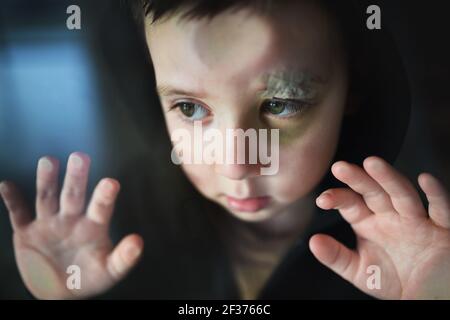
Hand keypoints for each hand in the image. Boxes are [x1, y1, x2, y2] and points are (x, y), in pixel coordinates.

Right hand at [0, 152, 142, 298]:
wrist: (60, 290)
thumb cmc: (89, 278)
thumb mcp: (109, 271)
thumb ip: (123, 258)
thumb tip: (138, 242)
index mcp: (93, 227)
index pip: (100, 209)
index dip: (104, 197)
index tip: (111, 183)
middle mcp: (71, 219)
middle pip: (73, 195)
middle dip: (76, 178)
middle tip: (80, 157)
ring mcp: (49, 224)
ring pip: (47, 198)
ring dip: (47, 180)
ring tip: (48, 161)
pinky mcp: (27, 232)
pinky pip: (18, 213)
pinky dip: (12, 200)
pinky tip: (6, 185)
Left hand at [310, 156, 449, 298]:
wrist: (426, 296)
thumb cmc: (392, 279)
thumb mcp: (359, 271)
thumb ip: (336, 257)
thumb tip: (313, 242)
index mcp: (369, 223)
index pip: (350, 203)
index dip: (337, 198)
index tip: (322, 200)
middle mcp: (390, 216)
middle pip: (373, 192)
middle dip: (358, 179)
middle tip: (340, 167)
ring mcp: (416, 220)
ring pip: (402, 194)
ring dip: (389, 179)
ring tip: (372, 164)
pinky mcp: (442, 229)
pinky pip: (441, 210)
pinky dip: (435, 195)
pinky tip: (425, 179)